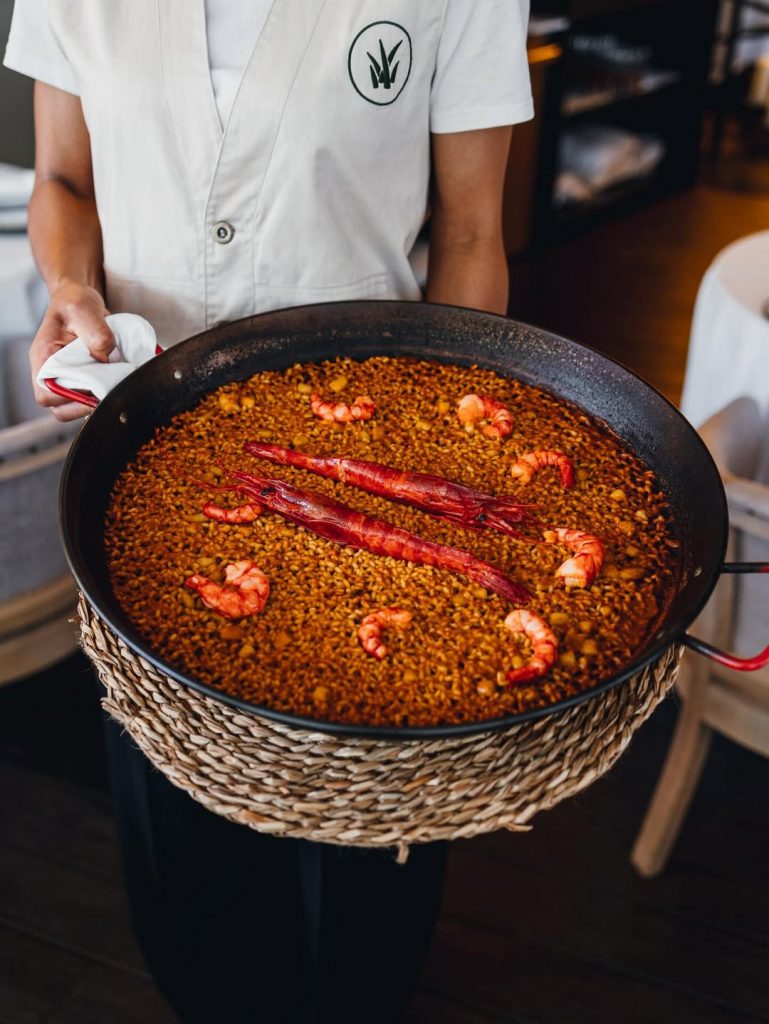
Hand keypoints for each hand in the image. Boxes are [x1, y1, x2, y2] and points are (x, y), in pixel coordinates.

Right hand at [29, 279, 113, 421]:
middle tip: (109, 391)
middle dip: (86, 406)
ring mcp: (66, 378)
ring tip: (113, 384)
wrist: (80, 299)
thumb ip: (96, 333)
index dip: (69, 398)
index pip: (47, 394)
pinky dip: (104, 393)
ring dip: (97, 402)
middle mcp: (51, 372)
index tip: (94, 389)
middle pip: (61, 408)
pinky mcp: (80, 379)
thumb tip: (107, 357)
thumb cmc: (74, 302)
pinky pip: (89, 397)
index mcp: (44, 358)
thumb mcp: (84, 310)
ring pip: (76, 407)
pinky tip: (116, 380)